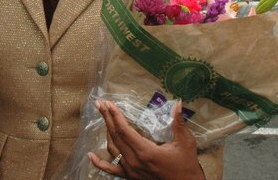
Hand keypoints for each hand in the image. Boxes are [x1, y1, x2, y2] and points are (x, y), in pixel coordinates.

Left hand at [87, 100, 204, 179]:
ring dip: (106, 132)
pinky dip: (99, 163)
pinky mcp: (131, 177)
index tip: (109, 104)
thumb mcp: (185, 143)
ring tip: (104, 118)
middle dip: (107, 118)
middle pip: (116, 136)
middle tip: (101, 104)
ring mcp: (131, 170)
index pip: (124, 130)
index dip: (115, 115)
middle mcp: (135, 161)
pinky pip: (112, 170)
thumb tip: (178, 104)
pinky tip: (91, 156)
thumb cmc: (186, 166)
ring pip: (112, 148)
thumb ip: (178, 123)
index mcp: (146, 152)